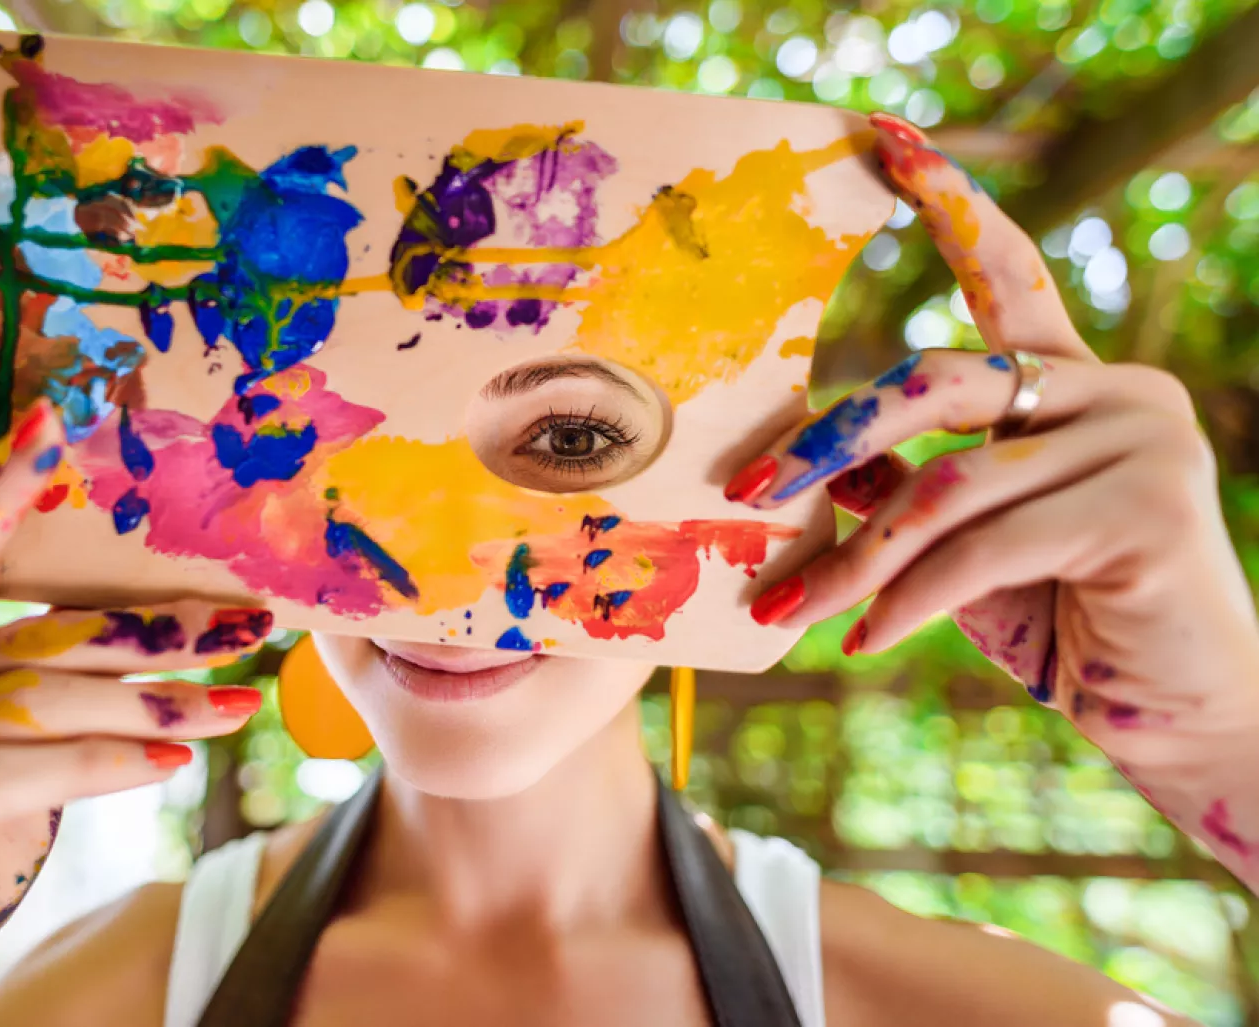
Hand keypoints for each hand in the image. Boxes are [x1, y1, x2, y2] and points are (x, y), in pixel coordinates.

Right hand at [0, 403, 272, 1026]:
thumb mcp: (4, 781)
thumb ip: (41, 713)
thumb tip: (157, 658)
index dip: (4, 498)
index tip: (63, 428)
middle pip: (24, 642)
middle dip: (147, 630)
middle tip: (245, 621)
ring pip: (24, 705)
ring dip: (148, 703)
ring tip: (236, 705)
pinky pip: (1, 775)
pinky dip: (98, 764)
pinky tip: (172, 764)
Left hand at [727, 113, 1258, 888]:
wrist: (1167, 709)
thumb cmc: (1058, 615)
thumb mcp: (964, 546)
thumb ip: (908, 490)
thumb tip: (817, 468)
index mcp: (1070, 379)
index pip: (1008, 274)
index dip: (951, 205)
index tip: (888, 140)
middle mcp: (1114, 388)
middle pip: (937, 380)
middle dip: (830, 437)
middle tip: (745, 493)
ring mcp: (1140, 439)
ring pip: (947, 482)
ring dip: (855, 560)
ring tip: (788, 610)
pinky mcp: (1149, 507)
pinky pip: (983, 547)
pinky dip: (907, 599)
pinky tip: (862, 641)